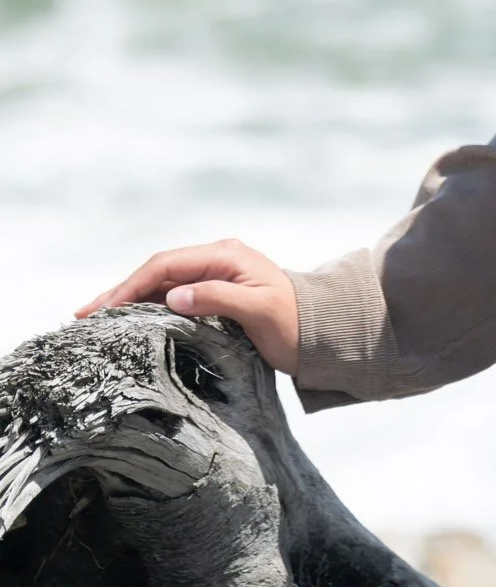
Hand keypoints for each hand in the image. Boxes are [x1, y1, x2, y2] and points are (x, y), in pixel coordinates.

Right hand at [76, 238, 300, 375]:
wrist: (322, 331)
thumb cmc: (295, 323)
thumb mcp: (259, 311)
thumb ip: (217, 299)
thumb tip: (173, 297)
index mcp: (226, 255)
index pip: (166, 264)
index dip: (132, 285)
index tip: (105, 309)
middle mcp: (216, 259)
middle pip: (156, 271)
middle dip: (120, 292)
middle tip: (82, 314)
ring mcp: (213, 274)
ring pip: (160, 284)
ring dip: (128, 300)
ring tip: (94, 319)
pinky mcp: (213, 292)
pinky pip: (171, 295)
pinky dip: (145, 307)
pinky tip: (126, 321)